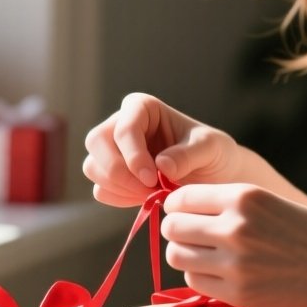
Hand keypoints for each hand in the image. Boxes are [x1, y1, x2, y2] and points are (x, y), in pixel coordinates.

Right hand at [83, 93, 242, 206]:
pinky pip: (101, 190)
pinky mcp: (111, 176)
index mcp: (141, 107)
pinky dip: (120, 199)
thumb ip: (187, 155)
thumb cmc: (212, 153)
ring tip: (153, 195)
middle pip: (96, 142)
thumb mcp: (210, 148)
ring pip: (93, 167)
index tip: (154, 179)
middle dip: (118, 171)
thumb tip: (161, 166)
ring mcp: (112, 151)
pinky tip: (146, 199)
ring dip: (119, 187)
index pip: (123, 128)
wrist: (213, 175)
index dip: (133, 155)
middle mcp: (120, 125)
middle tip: (149, 191)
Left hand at [159, 183, 306, 306]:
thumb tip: (181, 206)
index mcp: (243, 198)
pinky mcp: (238, 293)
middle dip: (177, 231)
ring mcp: (235, 262)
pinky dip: (200, 278)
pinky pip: (194, 282)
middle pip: (172, 227)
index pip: (181, 198)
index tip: (183, 213)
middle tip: (191, 237)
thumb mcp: (270, 202)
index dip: (176, 206)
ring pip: (177, 256)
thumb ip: (229, 202)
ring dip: (185, 255)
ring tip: (203, 256)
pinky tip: (219, 274)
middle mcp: (234, 227)